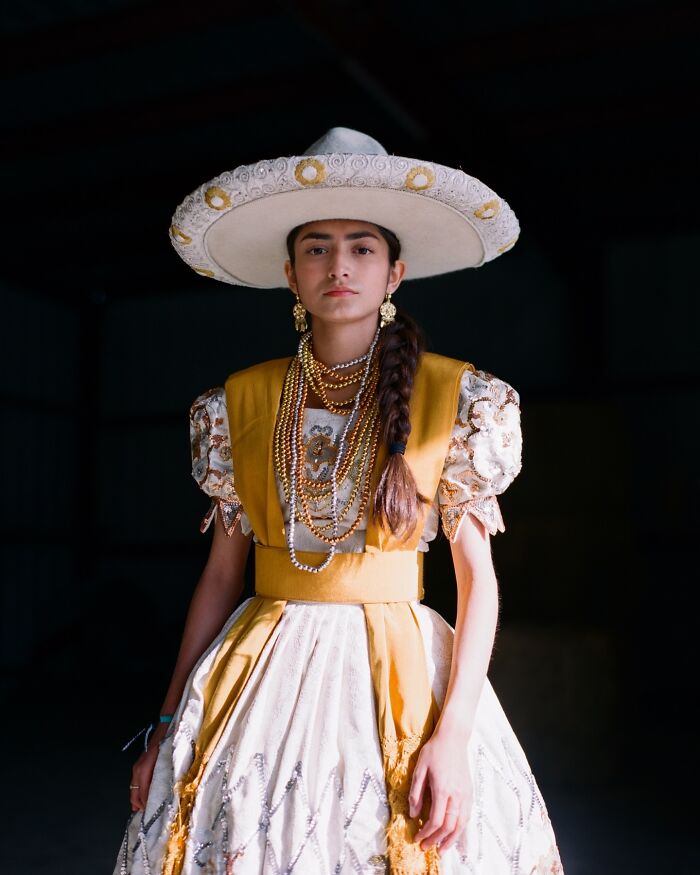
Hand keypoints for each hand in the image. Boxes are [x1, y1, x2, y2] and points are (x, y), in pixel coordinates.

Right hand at [129, 722, 167, 811]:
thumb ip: (163, 777)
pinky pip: (137, 781)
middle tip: (148, 816)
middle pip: (135, 792)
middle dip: (139, 804)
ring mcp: (138, 765)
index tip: (152, 815)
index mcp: (144, 769)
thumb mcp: (167, 761)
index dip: (146, 804)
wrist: (166, 724)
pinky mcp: (141, 763)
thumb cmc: (168, 742)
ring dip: (138, 798)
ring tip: (144, 809)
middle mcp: (138, 768)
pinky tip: (143, 795)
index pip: (143, 792)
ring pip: (134, 787)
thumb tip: (164, 793)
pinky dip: (138, 790)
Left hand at [408, 729, 472, 855]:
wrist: (453, 738)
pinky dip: (461, 829)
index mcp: (442, 789)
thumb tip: (413, 815)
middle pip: (449, 826)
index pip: (436, 820)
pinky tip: (454, 834)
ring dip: (451, 840)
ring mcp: (466, 794)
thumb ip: (416, 793)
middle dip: (437, 840)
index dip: (427, 833)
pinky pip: (467, 816)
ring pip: (461, 824)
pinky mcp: (470, 792)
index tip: (417, 838)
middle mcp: (456, 795)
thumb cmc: (434, 751)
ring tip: (442, 850)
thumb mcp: (419, 769)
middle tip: (426, 848)